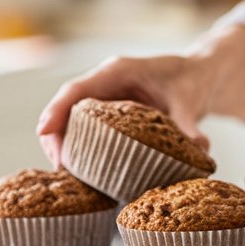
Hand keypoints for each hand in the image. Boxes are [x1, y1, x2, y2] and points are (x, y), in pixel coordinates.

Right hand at [36, 55, 211, 167]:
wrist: (197, 76)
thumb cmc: (189, 81)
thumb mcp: (190, 100)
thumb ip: (189, 124)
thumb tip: (200, 149)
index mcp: (117, 71)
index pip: (77, 89)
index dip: (57, 109)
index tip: (44, 131)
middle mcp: (104, 83)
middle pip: (66, 106)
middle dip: (55, 135)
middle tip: (60, 167)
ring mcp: (103, 98)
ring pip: (71, 119)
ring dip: (64, 144)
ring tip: (67, 174)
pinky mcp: (108, 114)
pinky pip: (83, 128)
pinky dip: (78, 146)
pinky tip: (82, 170)